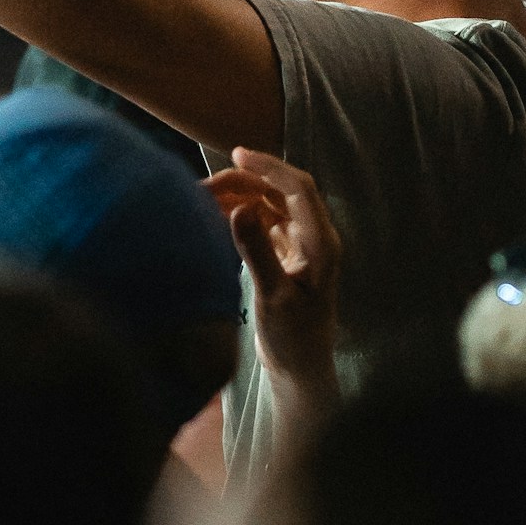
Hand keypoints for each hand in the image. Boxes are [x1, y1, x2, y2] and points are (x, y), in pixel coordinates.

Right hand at [205, 148, 341, 410]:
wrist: (299, 369)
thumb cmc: (292, 338)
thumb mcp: (272, 296)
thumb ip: (257, 250)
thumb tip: (239, 207)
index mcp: (321, 242)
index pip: (298, 189)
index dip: (269, 166)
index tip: (237, 155)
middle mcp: (314, 237)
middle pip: (281, 192)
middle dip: (246, 181)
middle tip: (206, 185)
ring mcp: (300, 245)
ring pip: (270, 204)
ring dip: (241, 195)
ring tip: (204, 196)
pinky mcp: (286, 255)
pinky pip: (264, 221)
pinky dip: (242, 213)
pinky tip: (217, 213)